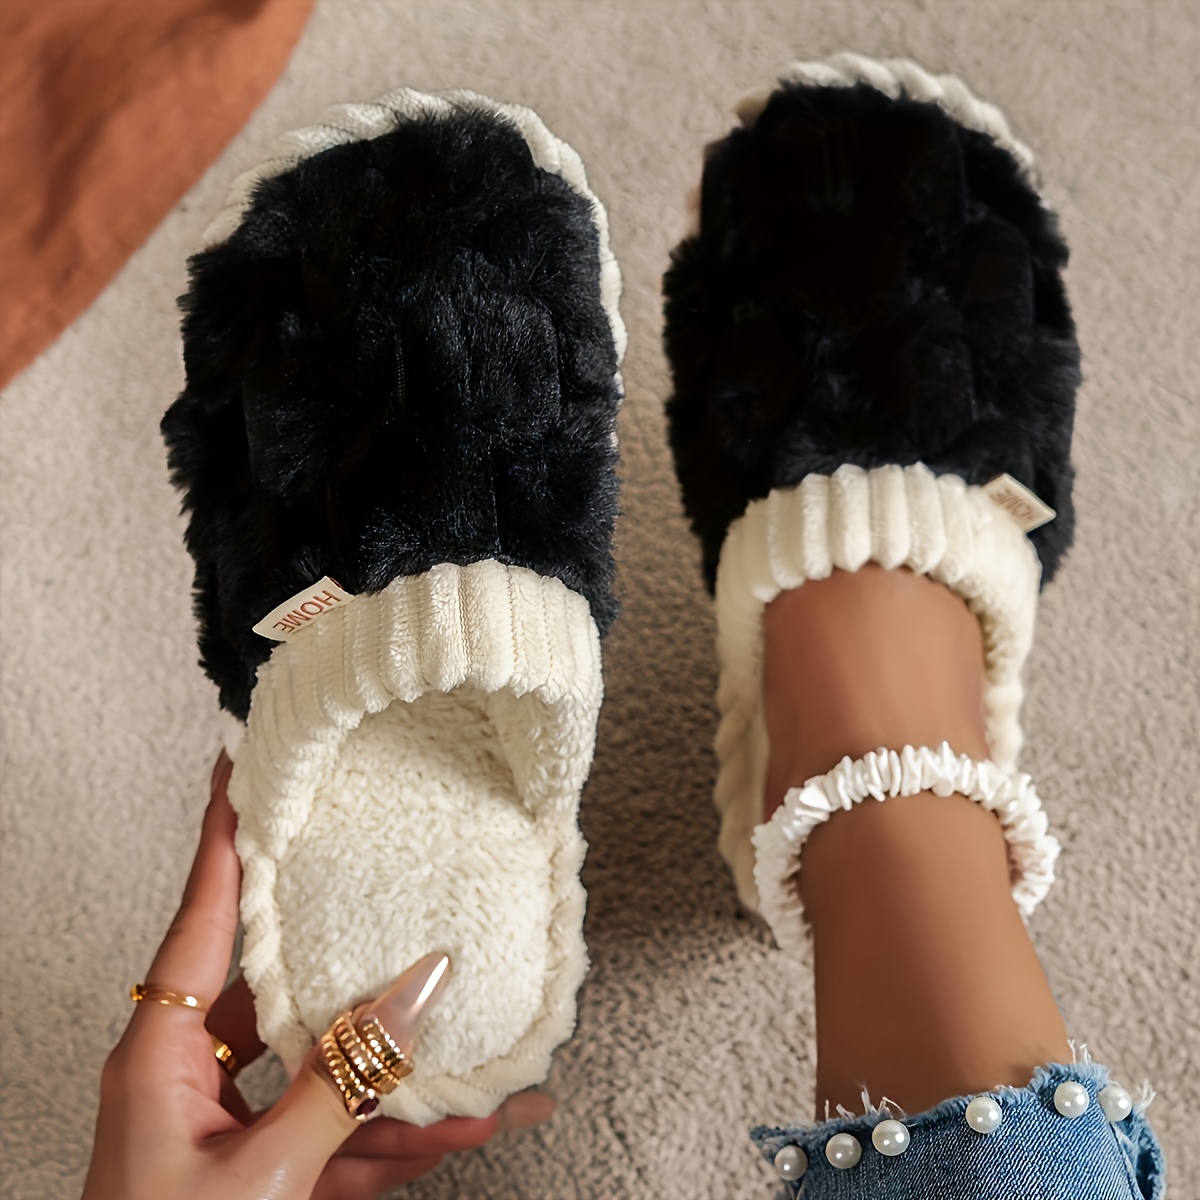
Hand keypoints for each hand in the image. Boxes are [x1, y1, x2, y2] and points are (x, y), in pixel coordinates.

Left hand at [82, 752, 553, 1199]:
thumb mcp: (260, 1178)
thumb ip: (345, 1083)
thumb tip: (418, 992)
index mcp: (160, 1055)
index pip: (202, 914)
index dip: (223, 836)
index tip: (241, 764)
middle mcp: (194, 1076)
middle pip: (290, 985)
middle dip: (368, 961)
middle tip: (408, 892)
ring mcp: (235, 1128)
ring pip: (335, 1070)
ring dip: (413, 1075)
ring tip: (492, 1053)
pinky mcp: (270, 1176)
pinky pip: (345, 1136)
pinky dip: (404, 1135)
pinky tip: (471, 1123)